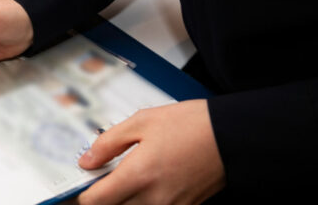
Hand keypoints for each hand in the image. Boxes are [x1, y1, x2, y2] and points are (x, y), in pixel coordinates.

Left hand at [77, 100, 224, 203]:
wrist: (233, 136)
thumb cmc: (192, 125)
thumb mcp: (142, 121)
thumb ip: (108, 143)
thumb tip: (87, 161)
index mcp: (138, 176)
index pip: (94, 201)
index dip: (83, 193)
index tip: (85, 181)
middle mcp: (153, 198)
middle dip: (104, 195)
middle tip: (107, 176)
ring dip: (125, 199)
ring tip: (131, 176)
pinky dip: (145, 200)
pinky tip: (149, 182)